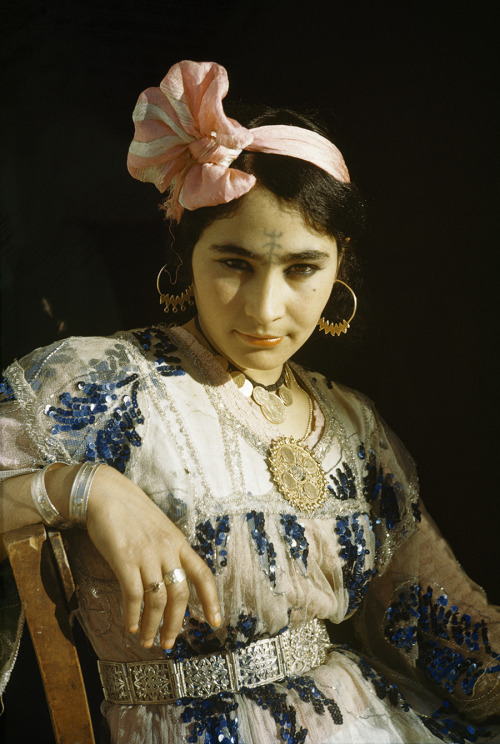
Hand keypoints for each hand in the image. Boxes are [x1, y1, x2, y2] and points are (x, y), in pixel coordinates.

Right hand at [85, 465, 220, 648]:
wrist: (105, 493)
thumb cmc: (130, 511)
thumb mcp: (158, 528)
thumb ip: (167, 551)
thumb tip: (169, 579)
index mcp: (178, 542)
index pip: (203, 574)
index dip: (211, 600)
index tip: (215, 622)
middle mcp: (167, 549)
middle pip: (180, 595)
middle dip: (174, 624)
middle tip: (167, 643)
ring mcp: (147, 554)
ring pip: (157, 600)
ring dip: (152, 625)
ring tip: (147, 640)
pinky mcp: (125, 559)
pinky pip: (134, 595)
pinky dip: (133, 615)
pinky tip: (131, 626)